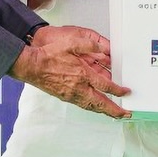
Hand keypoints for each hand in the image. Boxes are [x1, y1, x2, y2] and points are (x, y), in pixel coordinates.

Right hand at [9, 25, 129, 117]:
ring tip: (114, 114)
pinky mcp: (65, 97)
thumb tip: (102, 48)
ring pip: (92, 106)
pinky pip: (83, 105)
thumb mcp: (72, 42)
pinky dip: (93, 108)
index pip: (105, 86)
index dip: (118, 90)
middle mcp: (78, 88)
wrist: (32, 65)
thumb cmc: (49, 54)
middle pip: (101, 103)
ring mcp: (71, 94)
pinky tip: (96, 107)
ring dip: (104, 111)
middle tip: (126, 114)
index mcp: (82, 74)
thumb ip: (89, 45)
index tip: (126, 91)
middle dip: (115, 110)